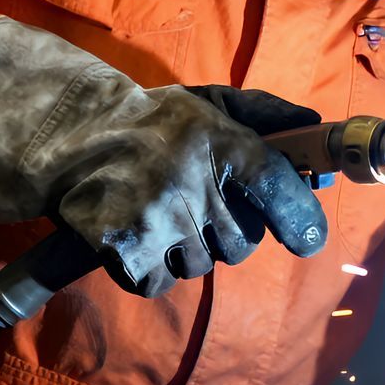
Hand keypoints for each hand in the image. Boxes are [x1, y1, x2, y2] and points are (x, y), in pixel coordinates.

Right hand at [0, 17, 329, 296]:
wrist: (70, 137)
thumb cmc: (151, 121)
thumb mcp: (209, 102)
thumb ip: (264, 111)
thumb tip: (314, 124)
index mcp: (221, 141)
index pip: (278, 186)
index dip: (301, 217)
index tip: (309, 240)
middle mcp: (195, 181)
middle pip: (242, 242)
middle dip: (228, 233)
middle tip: (198, 208)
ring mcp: (159, 218)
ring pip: (202, 265)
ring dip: (188, 251)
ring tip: (162, 215)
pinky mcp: (125, 247)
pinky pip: (161, 282)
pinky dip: (152, 270)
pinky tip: (137, 237)